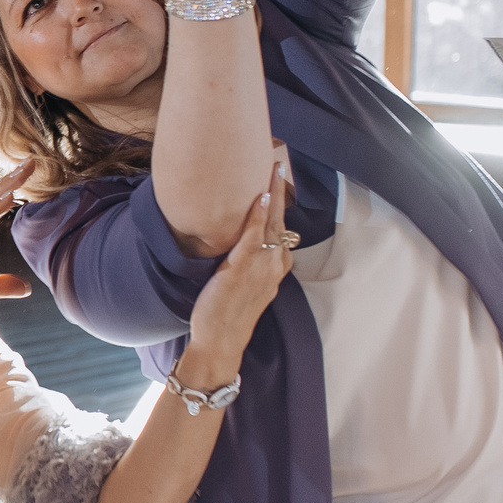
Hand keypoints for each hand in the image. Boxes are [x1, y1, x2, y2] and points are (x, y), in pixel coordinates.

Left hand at [184, 162, 294, 369]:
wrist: (221, 341)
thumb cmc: (226, 314)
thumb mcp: (243, 285)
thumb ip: (246, 263)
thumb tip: (235, 242)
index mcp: (276, 268)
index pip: (281, 227)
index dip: (279, 202)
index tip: (277, 179)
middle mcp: (275, 264)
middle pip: (281, 219)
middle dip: (280, 189)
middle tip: (279, 161)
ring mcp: (262, 266)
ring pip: (273, 222)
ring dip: (273, 193)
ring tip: (273, 166)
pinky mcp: (244, 269)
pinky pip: (255, 236)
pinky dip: (259, 215)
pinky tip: (259, 196)